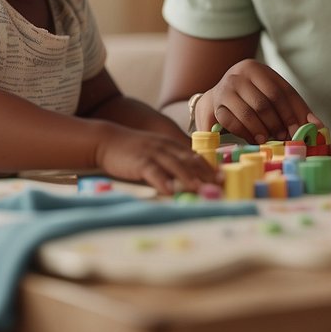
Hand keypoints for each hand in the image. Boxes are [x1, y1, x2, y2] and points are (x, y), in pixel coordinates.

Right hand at [95, 126, 218, 195]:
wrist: (108, 140)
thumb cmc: (133, 150)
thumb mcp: (156, 150)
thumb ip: (171, 160)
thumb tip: (188, 177)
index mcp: (171, 145)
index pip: (195, 156)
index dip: (209, 167)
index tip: (222, 177)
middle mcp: (166, 147)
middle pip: (189, 161)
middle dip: (206, 174)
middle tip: (219, 185)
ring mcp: (153, 153)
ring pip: (175, 166)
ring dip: (190, 178)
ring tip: (201, 189)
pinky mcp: (139, 162)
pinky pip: (153, 172)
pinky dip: (163, 181)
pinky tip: (169, 191)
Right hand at [195, 59, 318, 143]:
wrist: (217, 98)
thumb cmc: (251, 97)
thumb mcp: (272, 95)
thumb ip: (293, 108)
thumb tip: (318, 126)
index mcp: (257, 69)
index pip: (281, 91)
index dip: (293, 113)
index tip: (301, 130)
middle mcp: (239, 74)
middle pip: (265, 102)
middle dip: (278, 123)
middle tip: (286, 138)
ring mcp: (225, 88)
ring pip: (248, 113)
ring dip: (262, 130)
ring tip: (270, 141)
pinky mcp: (215, 105)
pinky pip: (232, 122)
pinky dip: (246, 133)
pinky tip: (255, 140)